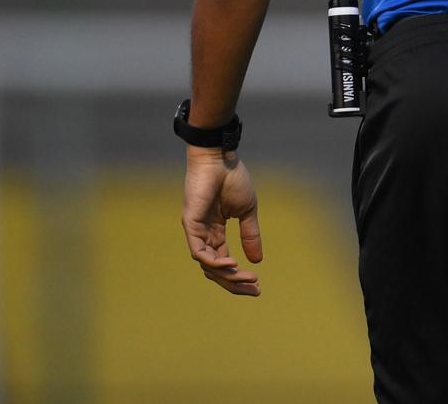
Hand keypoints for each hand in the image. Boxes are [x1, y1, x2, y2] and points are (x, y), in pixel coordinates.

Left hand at [182, 147, 263, 295]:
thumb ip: (250, 235)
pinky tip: (231, 265)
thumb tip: (257, 261)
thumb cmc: (232, 178)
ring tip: (247, 278)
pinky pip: (199, 252)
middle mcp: (203, 236)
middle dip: (234, 283)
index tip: (257, 285)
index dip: (239, 276)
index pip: (224, 263)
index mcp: (215, 232)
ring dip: (228, 275)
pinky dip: (214, 262)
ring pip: (208, 265)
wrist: (220, 157)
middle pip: (216, 270)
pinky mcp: (190, 225)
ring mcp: (195, 231)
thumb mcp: (246, 211)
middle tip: (254, 289)